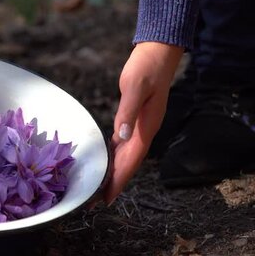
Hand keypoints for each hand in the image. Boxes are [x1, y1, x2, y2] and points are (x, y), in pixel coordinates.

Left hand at [101, 42, 183, 205]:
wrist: (158, 52)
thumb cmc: (146, 67)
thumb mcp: (135, 87)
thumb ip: (127, 112)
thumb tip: (121, 137)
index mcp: (146, 126)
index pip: (132, 160)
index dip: (120, 180)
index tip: (108, 198)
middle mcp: (145, 130)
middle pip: (128, 163)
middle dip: (114, 183)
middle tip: (97, 202)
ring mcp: (141, 125)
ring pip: (126, 156)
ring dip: (114, 173)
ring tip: (100, 189)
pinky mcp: (135, 118)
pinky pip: (124, 144)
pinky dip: (115, 156)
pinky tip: (106, 162)